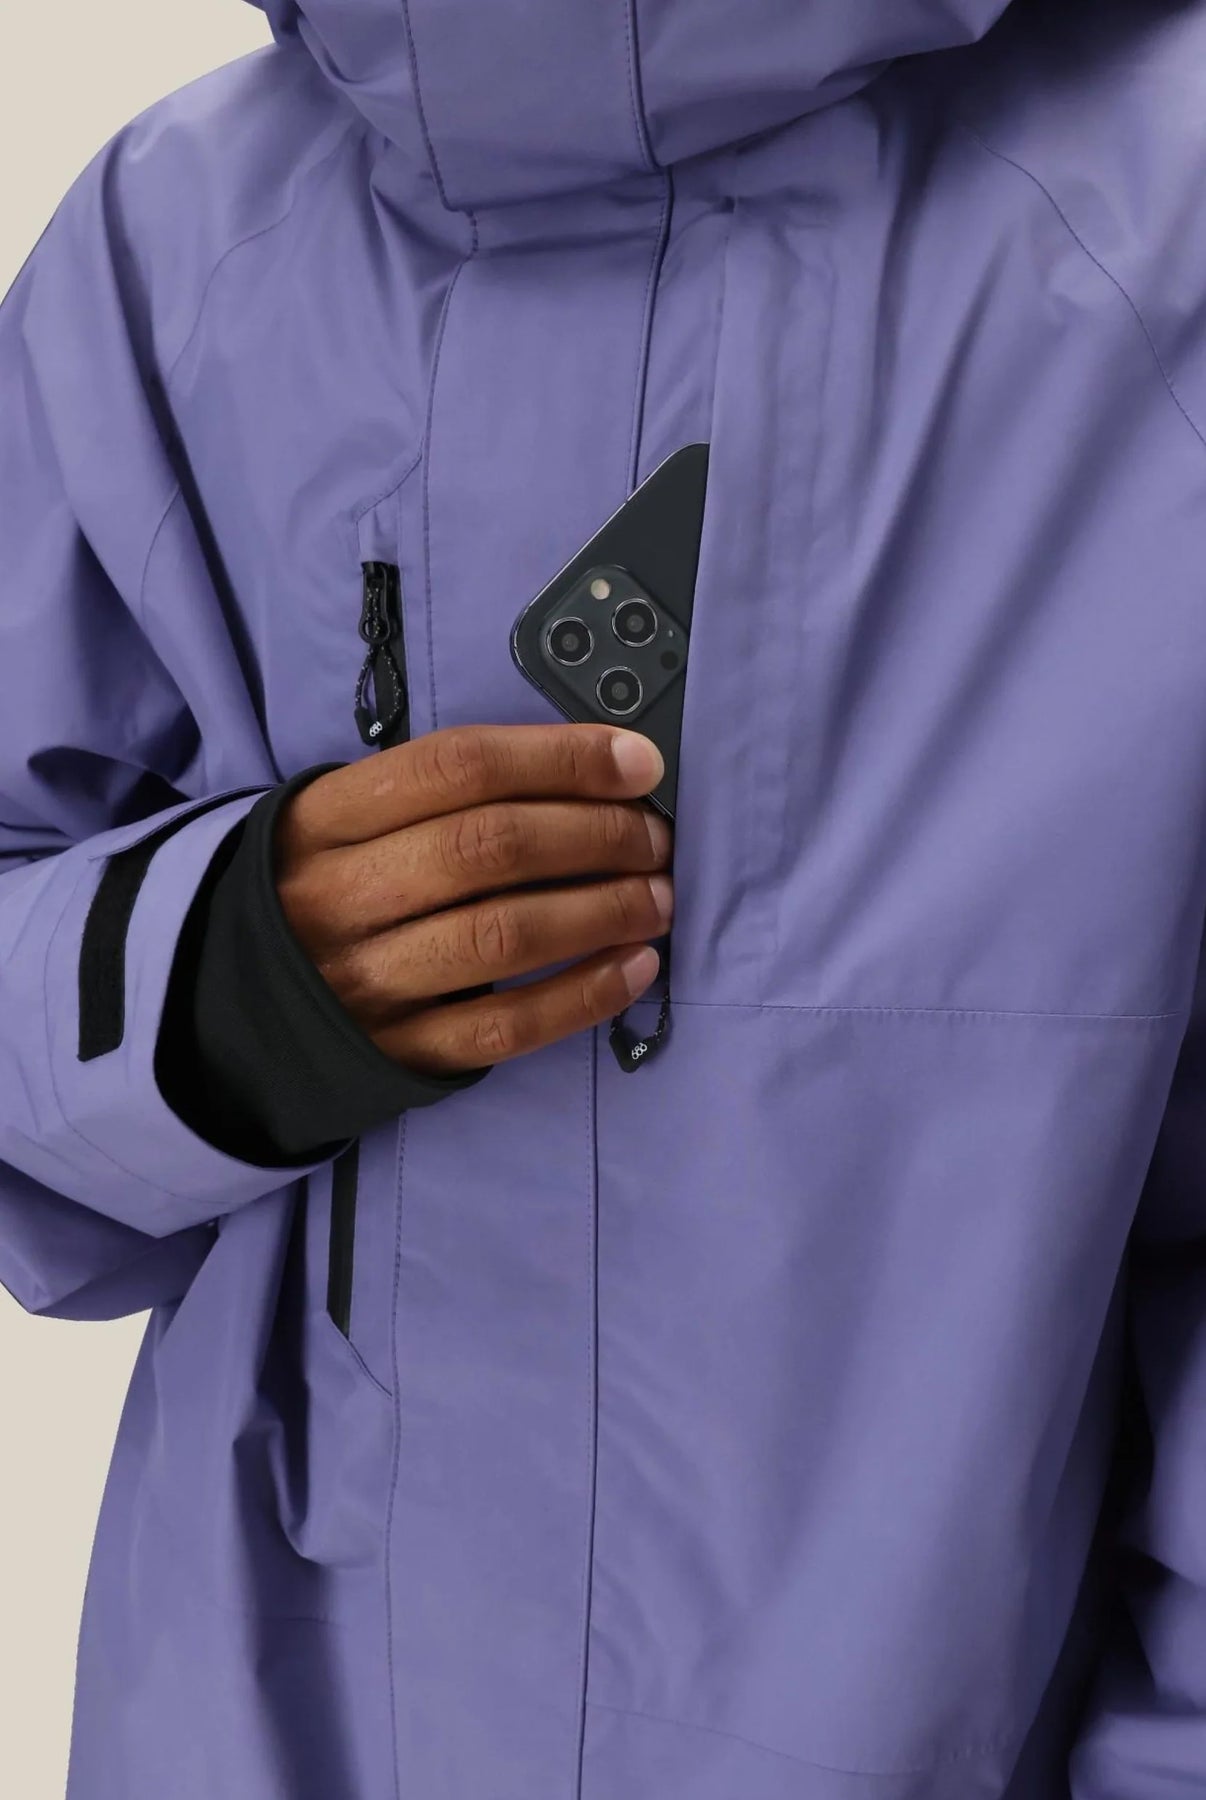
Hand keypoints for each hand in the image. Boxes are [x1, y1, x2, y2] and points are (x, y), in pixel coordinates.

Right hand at [273, 722, 672, 1076]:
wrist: (227, 999)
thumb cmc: (322, 885)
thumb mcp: (344, 819)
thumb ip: (444, 793)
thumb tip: (596, 771)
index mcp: (325, 819)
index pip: (458, 767)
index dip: (561, 759)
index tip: (639, 763)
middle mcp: (339, 897)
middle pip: (489, 849)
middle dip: (596, 837)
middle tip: (656, 839)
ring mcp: (365, 983)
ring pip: (501, 939)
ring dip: (601, 913)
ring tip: (658, 898)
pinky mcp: (396, 1053)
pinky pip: (503, 1029)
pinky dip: (582, 998)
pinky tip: (635, 969)